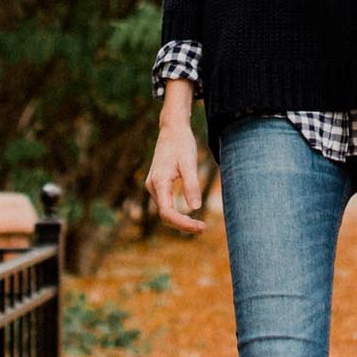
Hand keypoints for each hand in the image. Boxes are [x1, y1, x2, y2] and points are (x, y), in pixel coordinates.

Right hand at [146, 84, 204, 234]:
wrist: (172, 128)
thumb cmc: (181, 143)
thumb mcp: (189, 163)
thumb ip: (192, 185)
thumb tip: (195, 208)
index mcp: (158, 182)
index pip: (167, 213)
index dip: (183, 224)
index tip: (201, 227)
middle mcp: (152, 186)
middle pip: (165, 215)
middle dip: (182, 224)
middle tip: (203, 228)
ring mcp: (153, 185)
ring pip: (165, 211)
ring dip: (180, 220)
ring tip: (199, 225)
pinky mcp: (158, 184)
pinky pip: (166, 204)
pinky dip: (177, 212)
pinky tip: (190, 215)